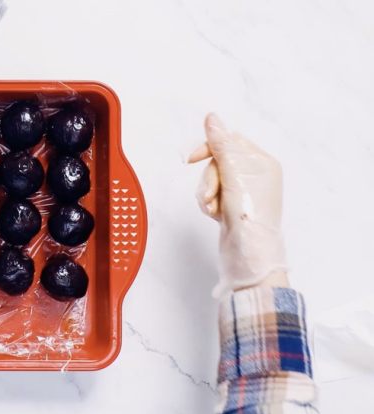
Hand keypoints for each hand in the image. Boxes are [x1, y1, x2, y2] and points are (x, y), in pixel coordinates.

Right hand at [188, 114, 288, 290]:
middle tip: (211, 196)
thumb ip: (221, 144)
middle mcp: (256, 176)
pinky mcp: (232, 207)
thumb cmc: (248, 214)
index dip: (209, 148)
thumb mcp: (233, 173)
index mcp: (263, 163)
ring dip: (206, 193)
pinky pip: (212, 195)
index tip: (190, 159)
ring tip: (212, 209)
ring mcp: (243, 192)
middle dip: (208, 179)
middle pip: (218, 161)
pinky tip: (214, 215)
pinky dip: (208, 204)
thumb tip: (212, 117)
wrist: (248, 254)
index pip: (231, 141)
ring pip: (211, 179)